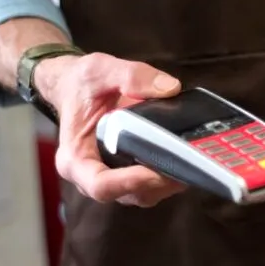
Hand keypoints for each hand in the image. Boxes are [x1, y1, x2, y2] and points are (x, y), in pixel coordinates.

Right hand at [38, 52, 187, 206]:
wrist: (76, 87)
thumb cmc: (82, 84)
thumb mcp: (101, 70)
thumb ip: (133, 76)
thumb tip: (170, 88)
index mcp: (75, 158)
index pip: (100, 185)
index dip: (129, 183)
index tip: (155, 171)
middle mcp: (90, 176)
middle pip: (127, 195)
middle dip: (158, 184)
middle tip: (186, 165)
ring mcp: (111, 178)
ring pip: (143, 195)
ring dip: (167, 183)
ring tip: (189, 161)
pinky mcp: (128, 175)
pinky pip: (150, 187)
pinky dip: (168, 177)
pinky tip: (185, 159)